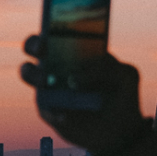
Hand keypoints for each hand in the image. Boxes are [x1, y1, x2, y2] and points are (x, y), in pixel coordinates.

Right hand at [20, 35, 147, 155]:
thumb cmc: (121, 95)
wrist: (122, 130)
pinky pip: (45, 109)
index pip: (54, 32)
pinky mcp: (49, 111)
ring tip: (48, 82)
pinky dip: (54, 111)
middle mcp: (57, 66)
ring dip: (35, 75)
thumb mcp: (126, 75)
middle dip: (33, 45)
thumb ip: (110, 66)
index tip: (51, 29)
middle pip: (32, 49)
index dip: (49, 25)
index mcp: (75, 52)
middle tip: (43, 50)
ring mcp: (50, 88)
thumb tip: (79, 72)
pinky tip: (67, 115)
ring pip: (29, 74)